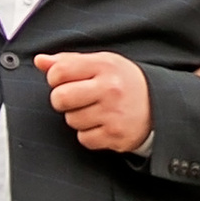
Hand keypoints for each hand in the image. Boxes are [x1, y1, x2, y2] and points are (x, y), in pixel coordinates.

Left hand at [39, 49, 154, 152]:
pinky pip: (84, 139)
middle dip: (62, 100)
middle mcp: (109, 89)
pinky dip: (89, 134)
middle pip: (60, 98)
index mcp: (104, 65)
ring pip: (71, 120)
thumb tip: (39, 61)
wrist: (159, 104)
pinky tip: (102, 124)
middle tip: (75, 98)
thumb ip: (68, 61)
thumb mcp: (101, 63)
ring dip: (78, 118)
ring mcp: (113, 114)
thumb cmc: (124, 81)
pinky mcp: (116, 136)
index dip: (54, 78)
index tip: (64, 81)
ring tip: (94, 110)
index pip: (59, 71)